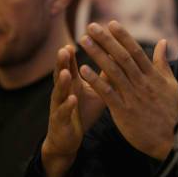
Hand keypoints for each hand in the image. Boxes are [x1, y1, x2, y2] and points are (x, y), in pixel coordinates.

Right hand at [42, 45, 104, 176]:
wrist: (68, 138)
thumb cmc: (82, 111)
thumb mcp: (96, 92)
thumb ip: (104, 76)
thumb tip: (118, 58)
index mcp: (73, 83)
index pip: (72, 64)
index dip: (76, 51)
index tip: (81, 37)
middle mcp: (64, 92)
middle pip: (62, 73)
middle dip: (63, 62)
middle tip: (66, 48)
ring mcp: (59, 106)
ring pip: (59, 92)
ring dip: (62, 82)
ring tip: (65, 71)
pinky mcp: (60, 121)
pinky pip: (63, 112)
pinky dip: (68, 105)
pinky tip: (72, 99)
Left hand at [79, 21, 177, 159]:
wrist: (171, 139)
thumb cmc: (171, 112)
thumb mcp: (171, 85)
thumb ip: (163, 63)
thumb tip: (163, 42)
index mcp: (152, 76)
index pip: (136, 51)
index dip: (123, 36)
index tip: (111, 23)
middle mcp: (141, 83)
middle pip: (121, 56)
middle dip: (105, 40)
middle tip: (91, 26)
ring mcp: (132, 96)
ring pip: (112, 70)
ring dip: (97, 54)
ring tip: (83, 41)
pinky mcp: (123, 111)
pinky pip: (107, 92)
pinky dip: (95, 80)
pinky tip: (83, 69)